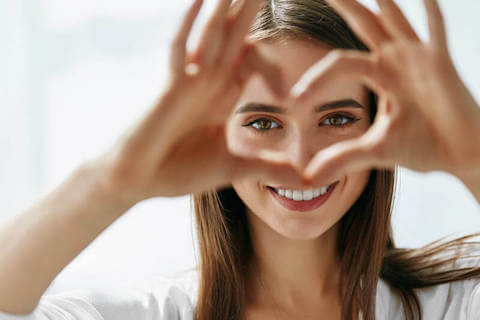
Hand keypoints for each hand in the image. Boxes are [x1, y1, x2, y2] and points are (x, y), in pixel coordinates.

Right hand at [91, 0, 306, 202]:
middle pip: (235, 36)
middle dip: (251, 8)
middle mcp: (209, 82)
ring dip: (227, 7)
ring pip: (213, 35)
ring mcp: (189, 82)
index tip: (285, 60)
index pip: (251, 61)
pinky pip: (180, 50)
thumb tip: (306, 182)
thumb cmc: (179, 172)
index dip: (269, 56)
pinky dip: (189, 26)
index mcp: (223, 96)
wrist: (139, 181)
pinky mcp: (170, 88)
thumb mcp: (234, 168)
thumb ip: (268, 169)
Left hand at [290, 0, 479, 185]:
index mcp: (379, 75)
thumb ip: (342, 158)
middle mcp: (396, 60)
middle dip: (343, 4)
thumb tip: (307, 178)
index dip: (315, 80)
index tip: (294, 100)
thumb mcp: (375, 152)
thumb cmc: (424, 147)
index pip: (338, 64)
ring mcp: (419, 58)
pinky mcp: (441, 64)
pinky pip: (435, 32)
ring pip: (393, 19)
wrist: (462, 155)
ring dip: (380, 0)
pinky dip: (430, 12)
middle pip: (363, 24)